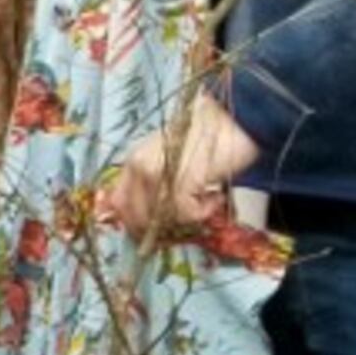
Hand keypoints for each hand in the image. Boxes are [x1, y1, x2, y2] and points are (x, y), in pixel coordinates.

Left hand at [100, 95, 256, 235]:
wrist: (236, 120)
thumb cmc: (209, 143)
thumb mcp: (172, 163)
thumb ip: (156, 186)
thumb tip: (153, 222)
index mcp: (133, 162)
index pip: (118, 204)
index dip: (134, 224)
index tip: (157, 234)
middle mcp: (138, 166)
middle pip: (134, 216)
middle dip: (160, 229)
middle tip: (188, 221)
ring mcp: (155, 172)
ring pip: (160, 219)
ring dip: (188, 218)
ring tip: (209, 200)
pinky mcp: (179, 178)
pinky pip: (185, 213)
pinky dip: (204, 212)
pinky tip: (217, 195)